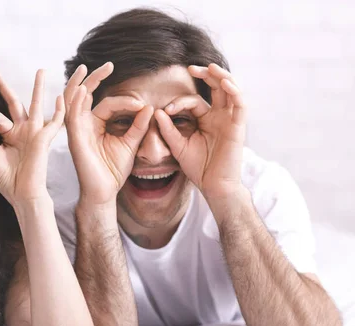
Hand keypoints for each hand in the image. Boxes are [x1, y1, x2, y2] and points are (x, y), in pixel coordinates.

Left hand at [0, 67, 63, 206]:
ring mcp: (34, 133)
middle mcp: (22, 131)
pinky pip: (55, 122)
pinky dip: (59, 111)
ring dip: (38, 88)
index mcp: (9, 135)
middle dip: (3, 85)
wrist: (22, 195)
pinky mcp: (44, 139)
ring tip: (41, 71)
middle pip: (13, 102)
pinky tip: (59, 98)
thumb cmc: (7, 180)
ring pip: (35, 105)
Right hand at [64, 63, 153, 204]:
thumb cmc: (114, 170)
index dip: (126, 101)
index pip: (108, 103)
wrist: (105, 191)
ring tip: (85, 69)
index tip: (142, 105)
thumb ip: (139, 125)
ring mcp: (77, 130)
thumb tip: (150, 107)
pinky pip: (71, 116)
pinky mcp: (74, 138)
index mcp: (95, 124)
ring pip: (73, 101)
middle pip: (85, 94)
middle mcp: (84, 124)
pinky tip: (81, 90)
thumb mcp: (131, 143)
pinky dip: (75, 102)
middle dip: (94, 78)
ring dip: (78, 84)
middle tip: (109, 64)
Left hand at [154, 63, 245, 200]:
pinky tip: (225, 83)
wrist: (213, 186)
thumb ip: (168, 129)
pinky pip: (240, 105)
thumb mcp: (178, 146)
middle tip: (191, 67)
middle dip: (206, 75)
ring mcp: (230, 120)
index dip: (179, 102)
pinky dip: (235, 92)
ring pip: (230, 91)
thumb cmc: (198, 168)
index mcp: (206, 120)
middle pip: (216, 88)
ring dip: (222, 77)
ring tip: (210, 68)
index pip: (194, 102)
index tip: (167, 111)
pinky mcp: (239, 127)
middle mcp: (219, 116)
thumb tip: (156, 112)